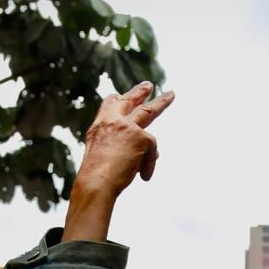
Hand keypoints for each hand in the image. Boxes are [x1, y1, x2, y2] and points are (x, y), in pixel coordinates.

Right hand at [63, 81, 174, 241]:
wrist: (96, 183)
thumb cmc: (97, 177)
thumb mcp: (103, 156)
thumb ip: (121, 147)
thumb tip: (153, 149)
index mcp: (100, 125)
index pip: (110, 105)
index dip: (118, 100)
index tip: (122, 95)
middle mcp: (112, 120)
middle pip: (130, 102)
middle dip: (140, 92)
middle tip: (149, 85)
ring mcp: (127, 126)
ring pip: (149, 111)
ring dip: (161, 102)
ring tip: (171, 95)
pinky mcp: (140, 136)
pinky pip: (153, 149)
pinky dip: (149, 164)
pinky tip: (144, 176)